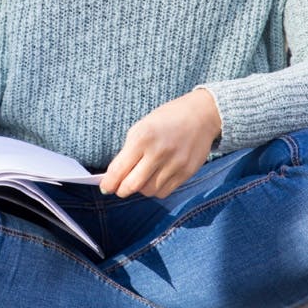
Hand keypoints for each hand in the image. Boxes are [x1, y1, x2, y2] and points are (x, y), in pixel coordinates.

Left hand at [100, 89, 220, 197]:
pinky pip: (164, 191)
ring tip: (141, 179)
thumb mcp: (142, 127)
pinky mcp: (186, 172)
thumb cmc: (166, 119)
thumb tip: (114, 175)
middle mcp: (158, 152)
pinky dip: (156, 189)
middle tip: (120, 188)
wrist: (201, 115)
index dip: (109, 183)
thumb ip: (128, 151)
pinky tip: (155, 179)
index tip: (105, 187)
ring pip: (149, 191)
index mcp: (142, 137)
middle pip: (132, 185)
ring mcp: (174, 164)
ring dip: (140, 189)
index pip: (119, 169)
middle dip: (122, 190)